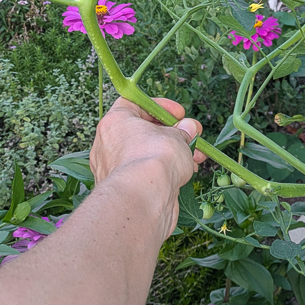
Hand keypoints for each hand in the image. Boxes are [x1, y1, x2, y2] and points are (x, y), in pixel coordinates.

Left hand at [90, 98, 205, 239]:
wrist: (144, 200)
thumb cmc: (155, 158)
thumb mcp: (177, 136)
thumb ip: (183, 130)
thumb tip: (188, 129)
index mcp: (115, 122)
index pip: (133, 104)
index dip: (159, 106)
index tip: (179, 114)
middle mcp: (109, 145)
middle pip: (143, 131)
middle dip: (172, 134)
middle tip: (191, 136)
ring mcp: (115, 170)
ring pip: (147, 155)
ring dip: (174, 154)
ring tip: (196, 157)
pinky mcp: (125, 190)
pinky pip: (146, 175)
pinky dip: (164, 173)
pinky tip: (186, 174)